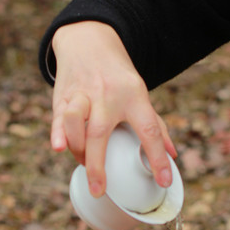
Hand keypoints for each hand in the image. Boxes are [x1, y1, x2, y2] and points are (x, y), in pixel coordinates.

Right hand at [51, 21, 175, 196]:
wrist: (89, 39)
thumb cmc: (119, 77)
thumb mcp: (141, 95)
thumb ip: (155, 125)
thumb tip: (173, 155)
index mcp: (135, 96)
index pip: (149, 129)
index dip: (158, 156)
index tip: (163, 180)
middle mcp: (108, 95)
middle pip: (101, 132)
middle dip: (98, 165)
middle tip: (99, 190)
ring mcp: (83, 93)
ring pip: (75, 121)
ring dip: (77, 148)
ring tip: (81, 161)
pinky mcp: (63, 95)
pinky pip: (58, 116)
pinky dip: (57, 133)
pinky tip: (58, 148)